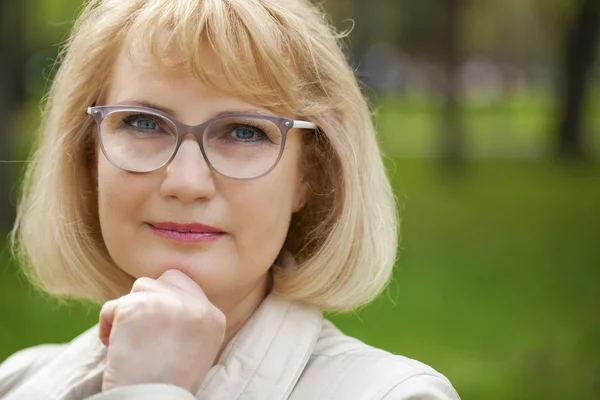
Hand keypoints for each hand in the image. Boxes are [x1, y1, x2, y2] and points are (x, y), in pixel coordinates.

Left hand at [98, 269, 225, 392]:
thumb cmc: (168, 384)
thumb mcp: (198, 348)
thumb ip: (190, 318)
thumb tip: (164, 295)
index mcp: (214, 318)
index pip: (186, 285)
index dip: (166, 302)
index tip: (158, 328)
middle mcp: (196, 306)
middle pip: (164, 280)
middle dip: (149, 299)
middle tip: (143, 331)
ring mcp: (168, 304)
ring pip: (139, 289)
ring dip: (128, 312)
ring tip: (130, 343)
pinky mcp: (137, 308)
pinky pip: (112, 306)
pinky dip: (107, 326)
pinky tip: (115, 349)